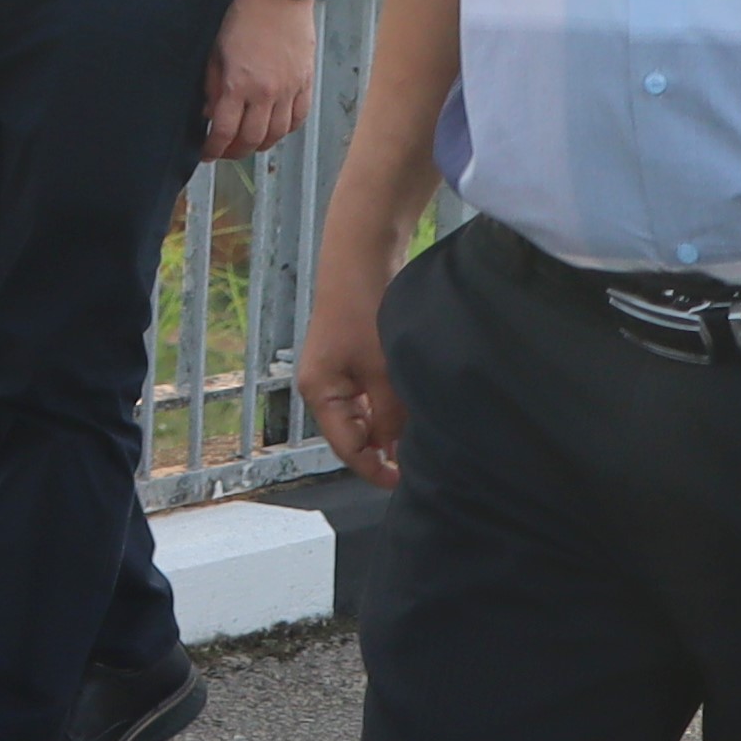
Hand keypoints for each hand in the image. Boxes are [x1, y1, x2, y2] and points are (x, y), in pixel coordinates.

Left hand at [200, 0, 319, 161]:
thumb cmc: (243, 15)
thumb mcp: (215, 51)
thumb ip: (212, 86)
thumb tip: (211, 114)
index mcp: (238, 84)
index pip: (225, 132)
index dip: (213, 149)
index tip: (206, 154)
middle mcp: (266, 92)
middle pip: (252, 139)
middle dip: (235, 151)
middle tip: (225, 151)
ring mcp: (290, 88)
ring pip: (278, 134)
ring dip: (261, 144)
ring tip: (248, 142)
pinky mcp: (306, 81)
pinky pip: (299, 117)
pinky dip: (286, 129)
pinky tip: (275, 128)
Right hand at [295, 278, 406, 487]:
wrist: (361, 258)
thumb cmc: (364, 309)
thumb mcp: (382, 370)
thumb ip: (390, 415)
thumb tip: (398, 453)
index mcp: (320, 393)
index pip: (347, 447)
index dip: (375, 469)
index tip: (405, 482)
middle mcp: (324, 387)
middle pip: (353, 434)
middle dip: (383, 449)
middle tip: (420, 460)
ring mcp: (338, 374)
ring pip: (365, 416)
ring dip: (390, 427)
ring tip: (420, 433)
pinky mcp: (353, 360)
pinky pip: (371, 397)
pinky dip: (390, 406)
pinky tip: (413, 405)